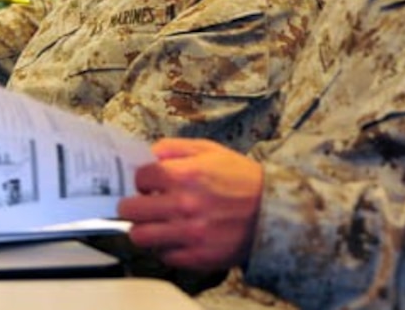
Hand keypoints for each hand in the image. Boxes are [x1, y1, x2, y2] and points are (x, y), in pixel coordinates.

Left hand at [117, 138, 263, 270]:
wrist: (273, 212)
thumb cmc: (242, 179)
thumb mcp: (210, 150)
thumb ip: (175, 148)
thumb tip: (149, 153)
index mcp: (184, 175)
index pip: (140, 178)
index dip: (142, 179)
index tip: (148, 183)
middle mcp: (183, 205)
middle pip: (131, 210)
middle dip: (133, 205)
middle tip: (142, 204)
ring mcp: (189, 233)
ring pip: (141, 236)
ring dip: (144, 229)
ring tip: (154, 224)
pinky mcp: (197, 256)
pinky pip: (164, 256)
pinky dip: (165, 248)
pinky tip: (175, 237)